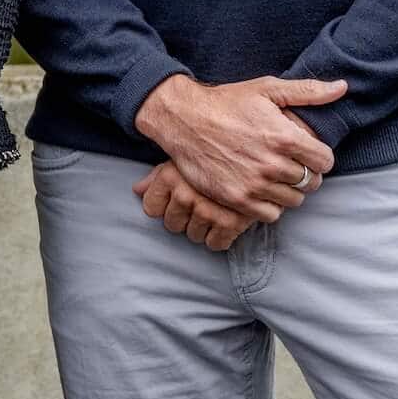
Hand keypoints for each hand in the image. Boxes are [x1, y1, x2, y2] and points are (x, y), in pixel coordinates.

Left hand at [133, 161, 265, 251]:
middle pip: (171, 224)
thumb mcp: (184, 159)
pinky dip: (220, 237)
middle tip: (200, 205)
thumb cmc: (216, 155)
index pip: (151, 208)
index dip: (164, 205)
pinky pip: (215, 244)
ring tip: (215, 210)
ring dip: (202, 227)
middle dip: (184, 217)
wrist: (260, 154)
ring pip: (192, 235)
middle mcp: (186, 194)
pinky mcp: (231, 223)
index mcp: (170, 176)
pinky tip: (226, 221)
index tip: (178, 200)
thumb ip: (158, 176)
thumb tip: (137, 190)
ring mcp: (208, 210)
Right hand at [134, 73, 343, 221]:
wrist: (183, 119)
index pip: (325, 161)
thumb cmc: (226, 102)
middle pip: (311, 183)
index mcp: (285, 137)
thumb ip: (308, 91)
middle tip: (288, 164)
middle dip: (304, 173)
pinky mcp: (237, 199)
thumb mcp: (267, 89)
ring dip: (288, 190)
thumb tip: (343, 88)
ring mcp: (254, 184)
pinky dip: (269, 205)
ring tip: (273, 175)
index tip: (306, 152)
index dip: (319, 156)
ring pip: (293, 200)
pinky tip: (259, 189)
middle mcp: (272, 164)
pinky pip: (271, 214)